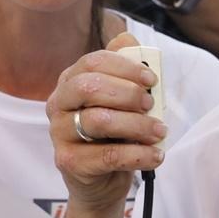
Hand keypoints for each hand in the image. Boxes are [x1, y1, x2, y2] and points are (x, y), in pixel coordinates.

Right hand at [45, 32, 166, 214]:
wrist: (103, 179)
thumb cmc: (115, 133)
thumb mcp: (123, 100)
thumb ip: (125, 71)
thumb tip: (128, 38)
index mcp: (70, 82)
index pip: (92, 62)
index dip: (125, 66)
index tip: (151, 78)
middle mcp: (58, 104)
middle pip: (90, 87)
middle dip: (129, 93)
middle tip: (152, 105)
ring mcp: (59, 133)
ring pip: (99, 120)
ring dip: (138, 125)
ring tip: (160, 132)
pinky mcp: (68, 162)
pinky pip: (108, 155)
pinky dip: (138, 154)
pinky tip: (156, 154)